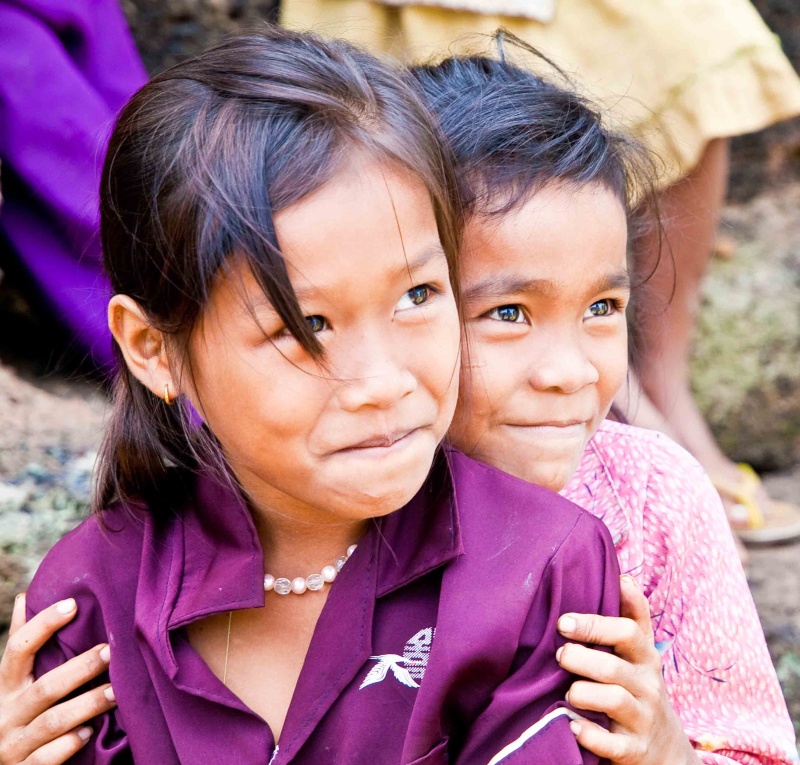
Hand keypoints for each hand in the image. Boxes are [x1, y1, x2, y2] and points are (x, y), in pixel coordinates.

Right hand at [0, 594, 115, 763]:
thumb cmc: (16, 715)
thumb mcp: (14, 682)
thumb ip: (22, 645)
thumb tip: (24, 597)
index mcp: (6, 687)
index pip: (18, 649)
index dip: (43, 625)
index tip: (74, 603)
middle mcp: (7, 714)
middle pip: (45, 687)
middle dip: (80, 668)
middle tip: (112, 651)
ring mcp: (14, 745)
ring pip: (52, 723)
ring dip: (86, 705)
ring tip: (117, 692)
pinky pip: (44, 760)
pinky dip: (66, 747)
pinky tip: (88, 733)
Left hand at [556, 575, 700, 764]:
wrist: (667, 751)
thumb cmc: (641, 688)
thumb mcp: (641, 653)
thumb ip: (632, 616)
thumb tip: (623, 575)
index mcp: (645, 658)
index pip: (628, 631)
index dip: (596, 623)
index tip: (563, 622)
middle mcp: (647, 686)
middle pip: (615, 666)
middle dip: (582, 658)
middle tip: (560, 655)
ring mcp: (642, 719)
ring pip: (615, 700)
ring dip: (583, 692)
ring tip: (567, 691)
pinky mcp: (634, 751)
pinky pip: (612, 744)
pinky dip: (590, 735)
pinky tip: (572, 725)